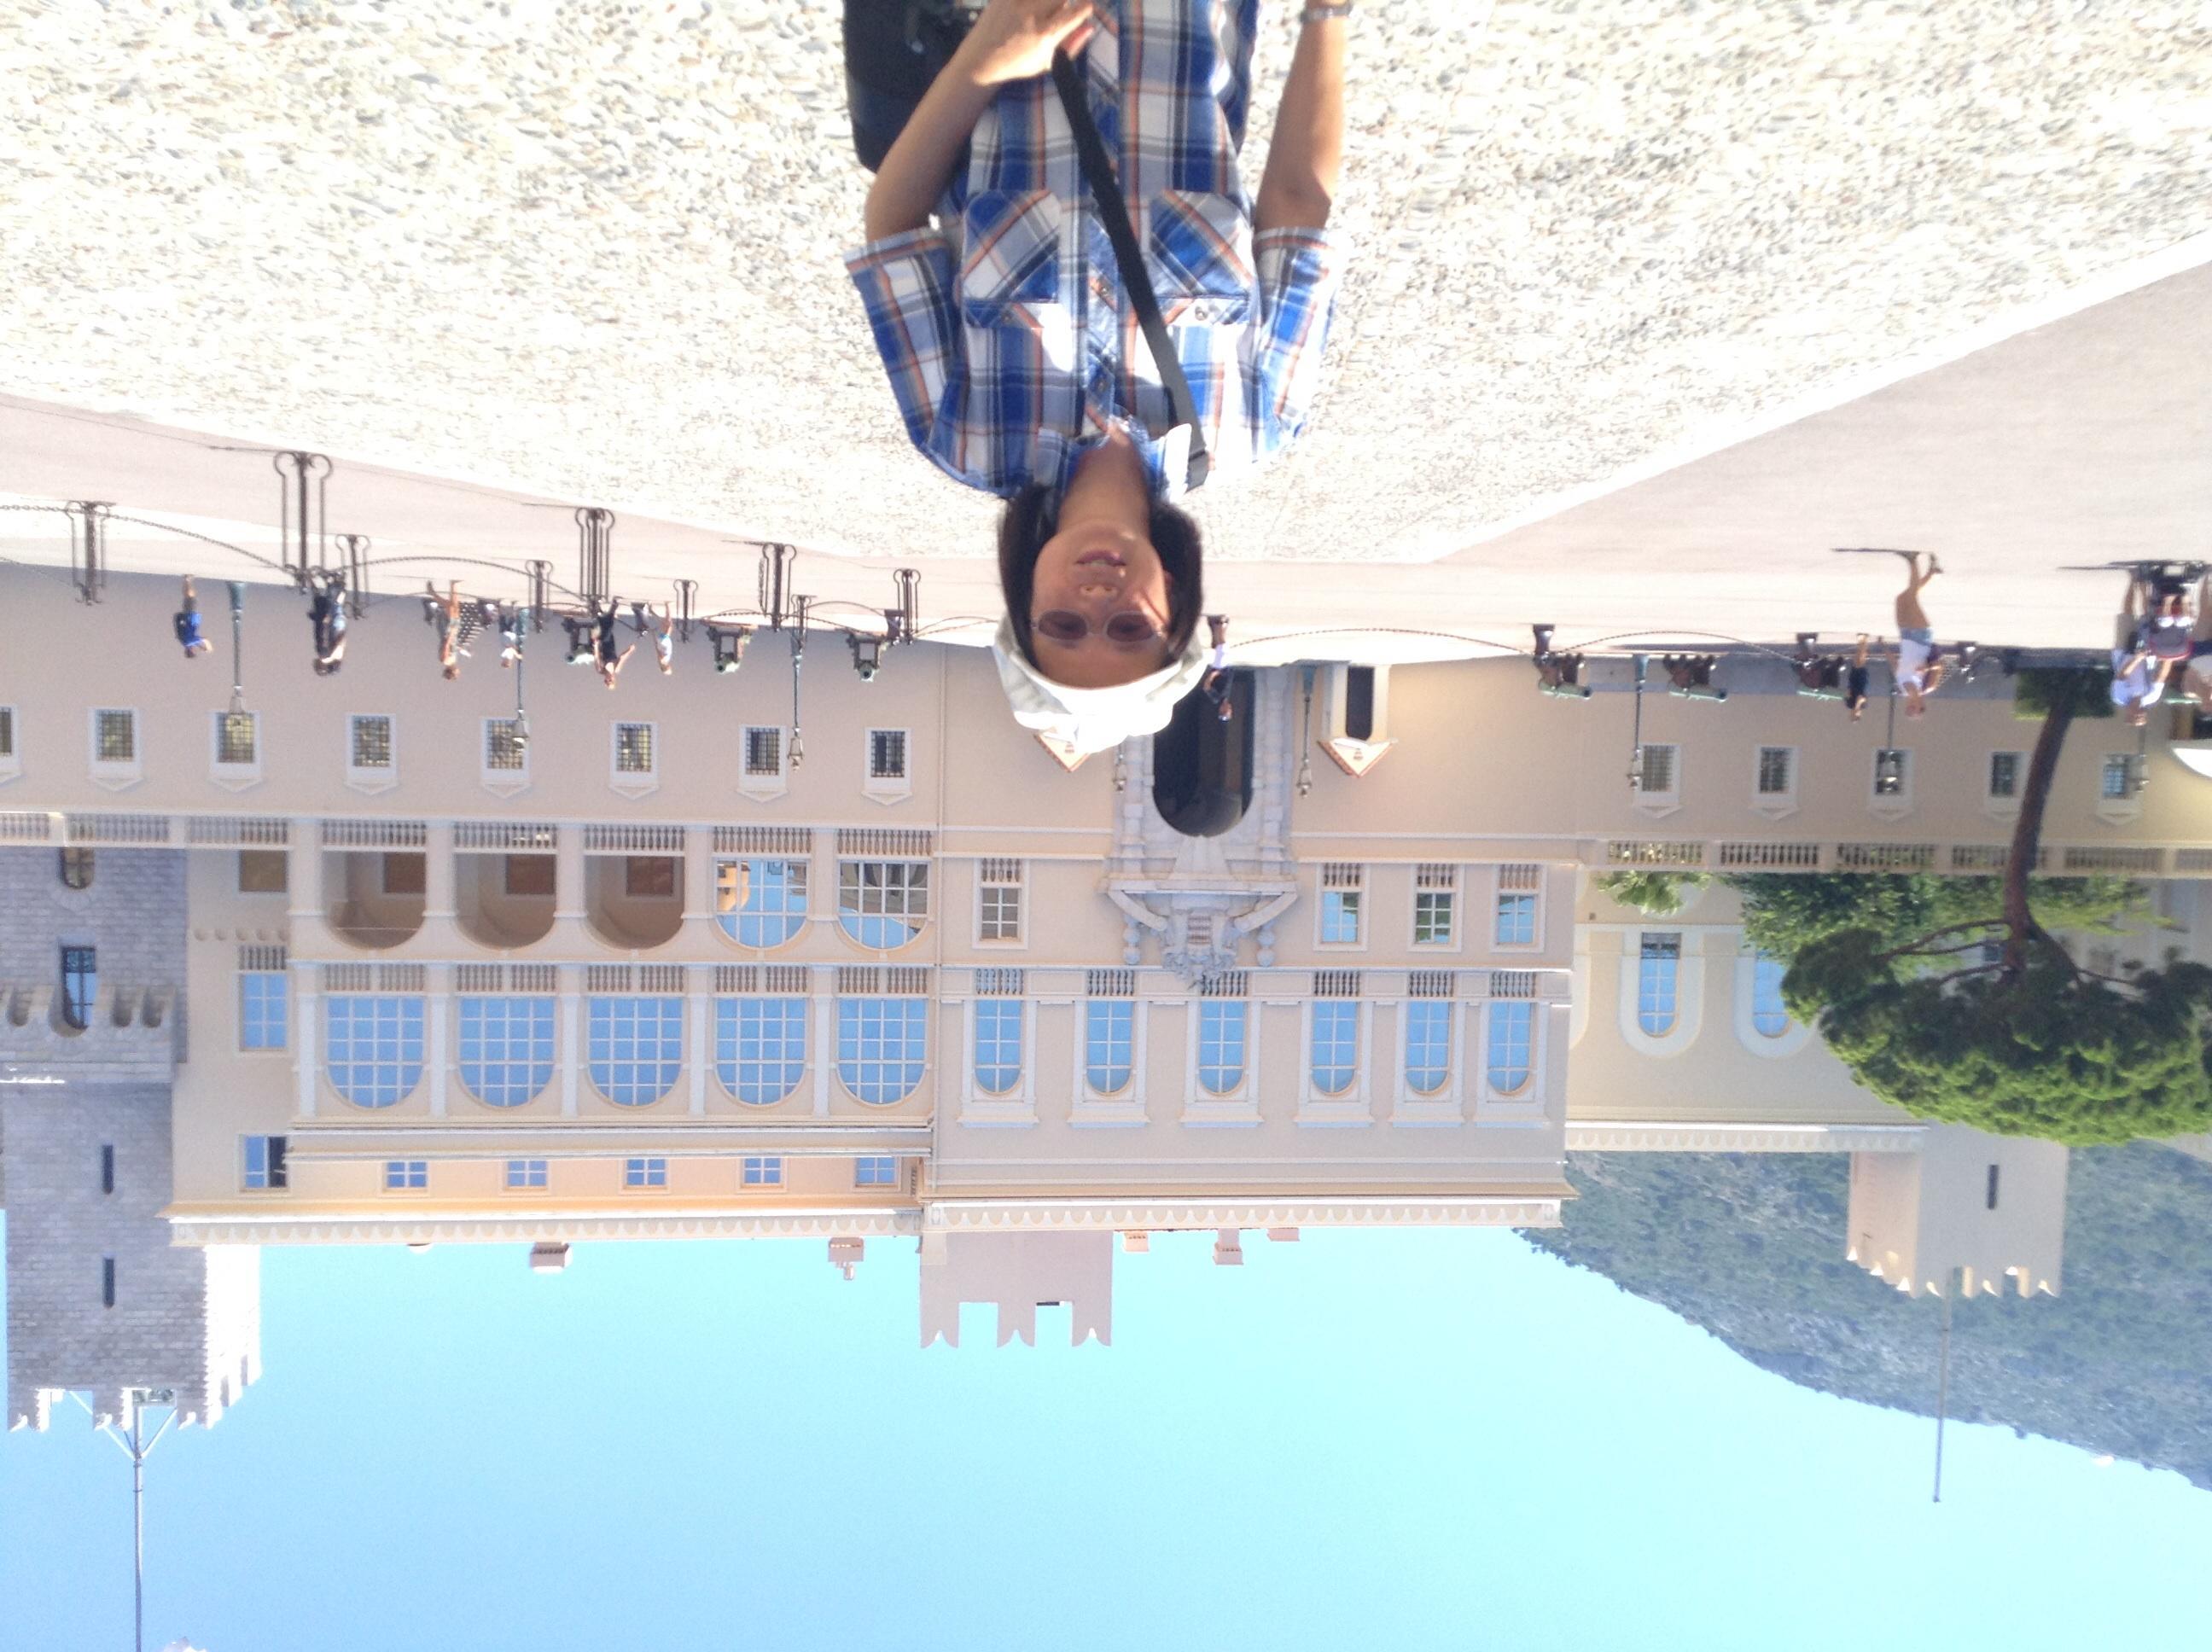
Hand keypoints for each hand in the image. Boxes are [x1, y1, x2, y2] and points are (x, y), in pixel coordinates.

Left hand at [958, 0, 1096, 86]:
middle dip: (1063, 3)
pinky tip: (1027, 12)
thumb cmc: (1018, 64)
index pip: (1074, 13)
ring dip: (1048, 2)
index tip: (1087, 6)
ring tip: (1043, 12)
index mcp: (1045, 35)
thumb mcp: (1047, 62)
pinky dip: (1030, 3)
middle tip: (1060, 10)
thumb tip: (1091, 27)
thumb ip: (1071, 45)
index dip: (1085, 7)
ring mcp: (1016, 3)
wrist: (981, 59)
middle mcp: (1032, 15)